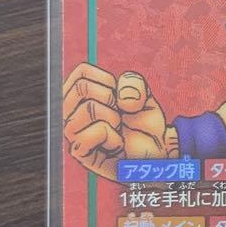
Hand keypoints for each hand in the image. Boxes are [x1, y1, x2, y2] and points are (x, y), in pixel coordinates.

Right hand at [62, 64, 174, 179]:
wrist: (155, 155)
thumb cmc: (143, 126)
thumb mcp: (144, 96)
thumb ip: (133, 84)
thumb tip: (122, 100)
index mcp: (79, 95)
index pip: (82, 72)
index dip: (108, 81)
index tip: (118, 97)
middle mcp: (69, 112)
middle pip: (82, 87)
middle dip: (111, 99)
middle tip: (119, 116)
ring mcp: (72, 132)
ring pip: (88, 108)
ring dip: (114, 120)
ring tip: (117, 131)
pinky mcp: (79, 152)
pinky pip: (94, 133)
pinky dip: (114, 139)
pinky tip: (115, 145)